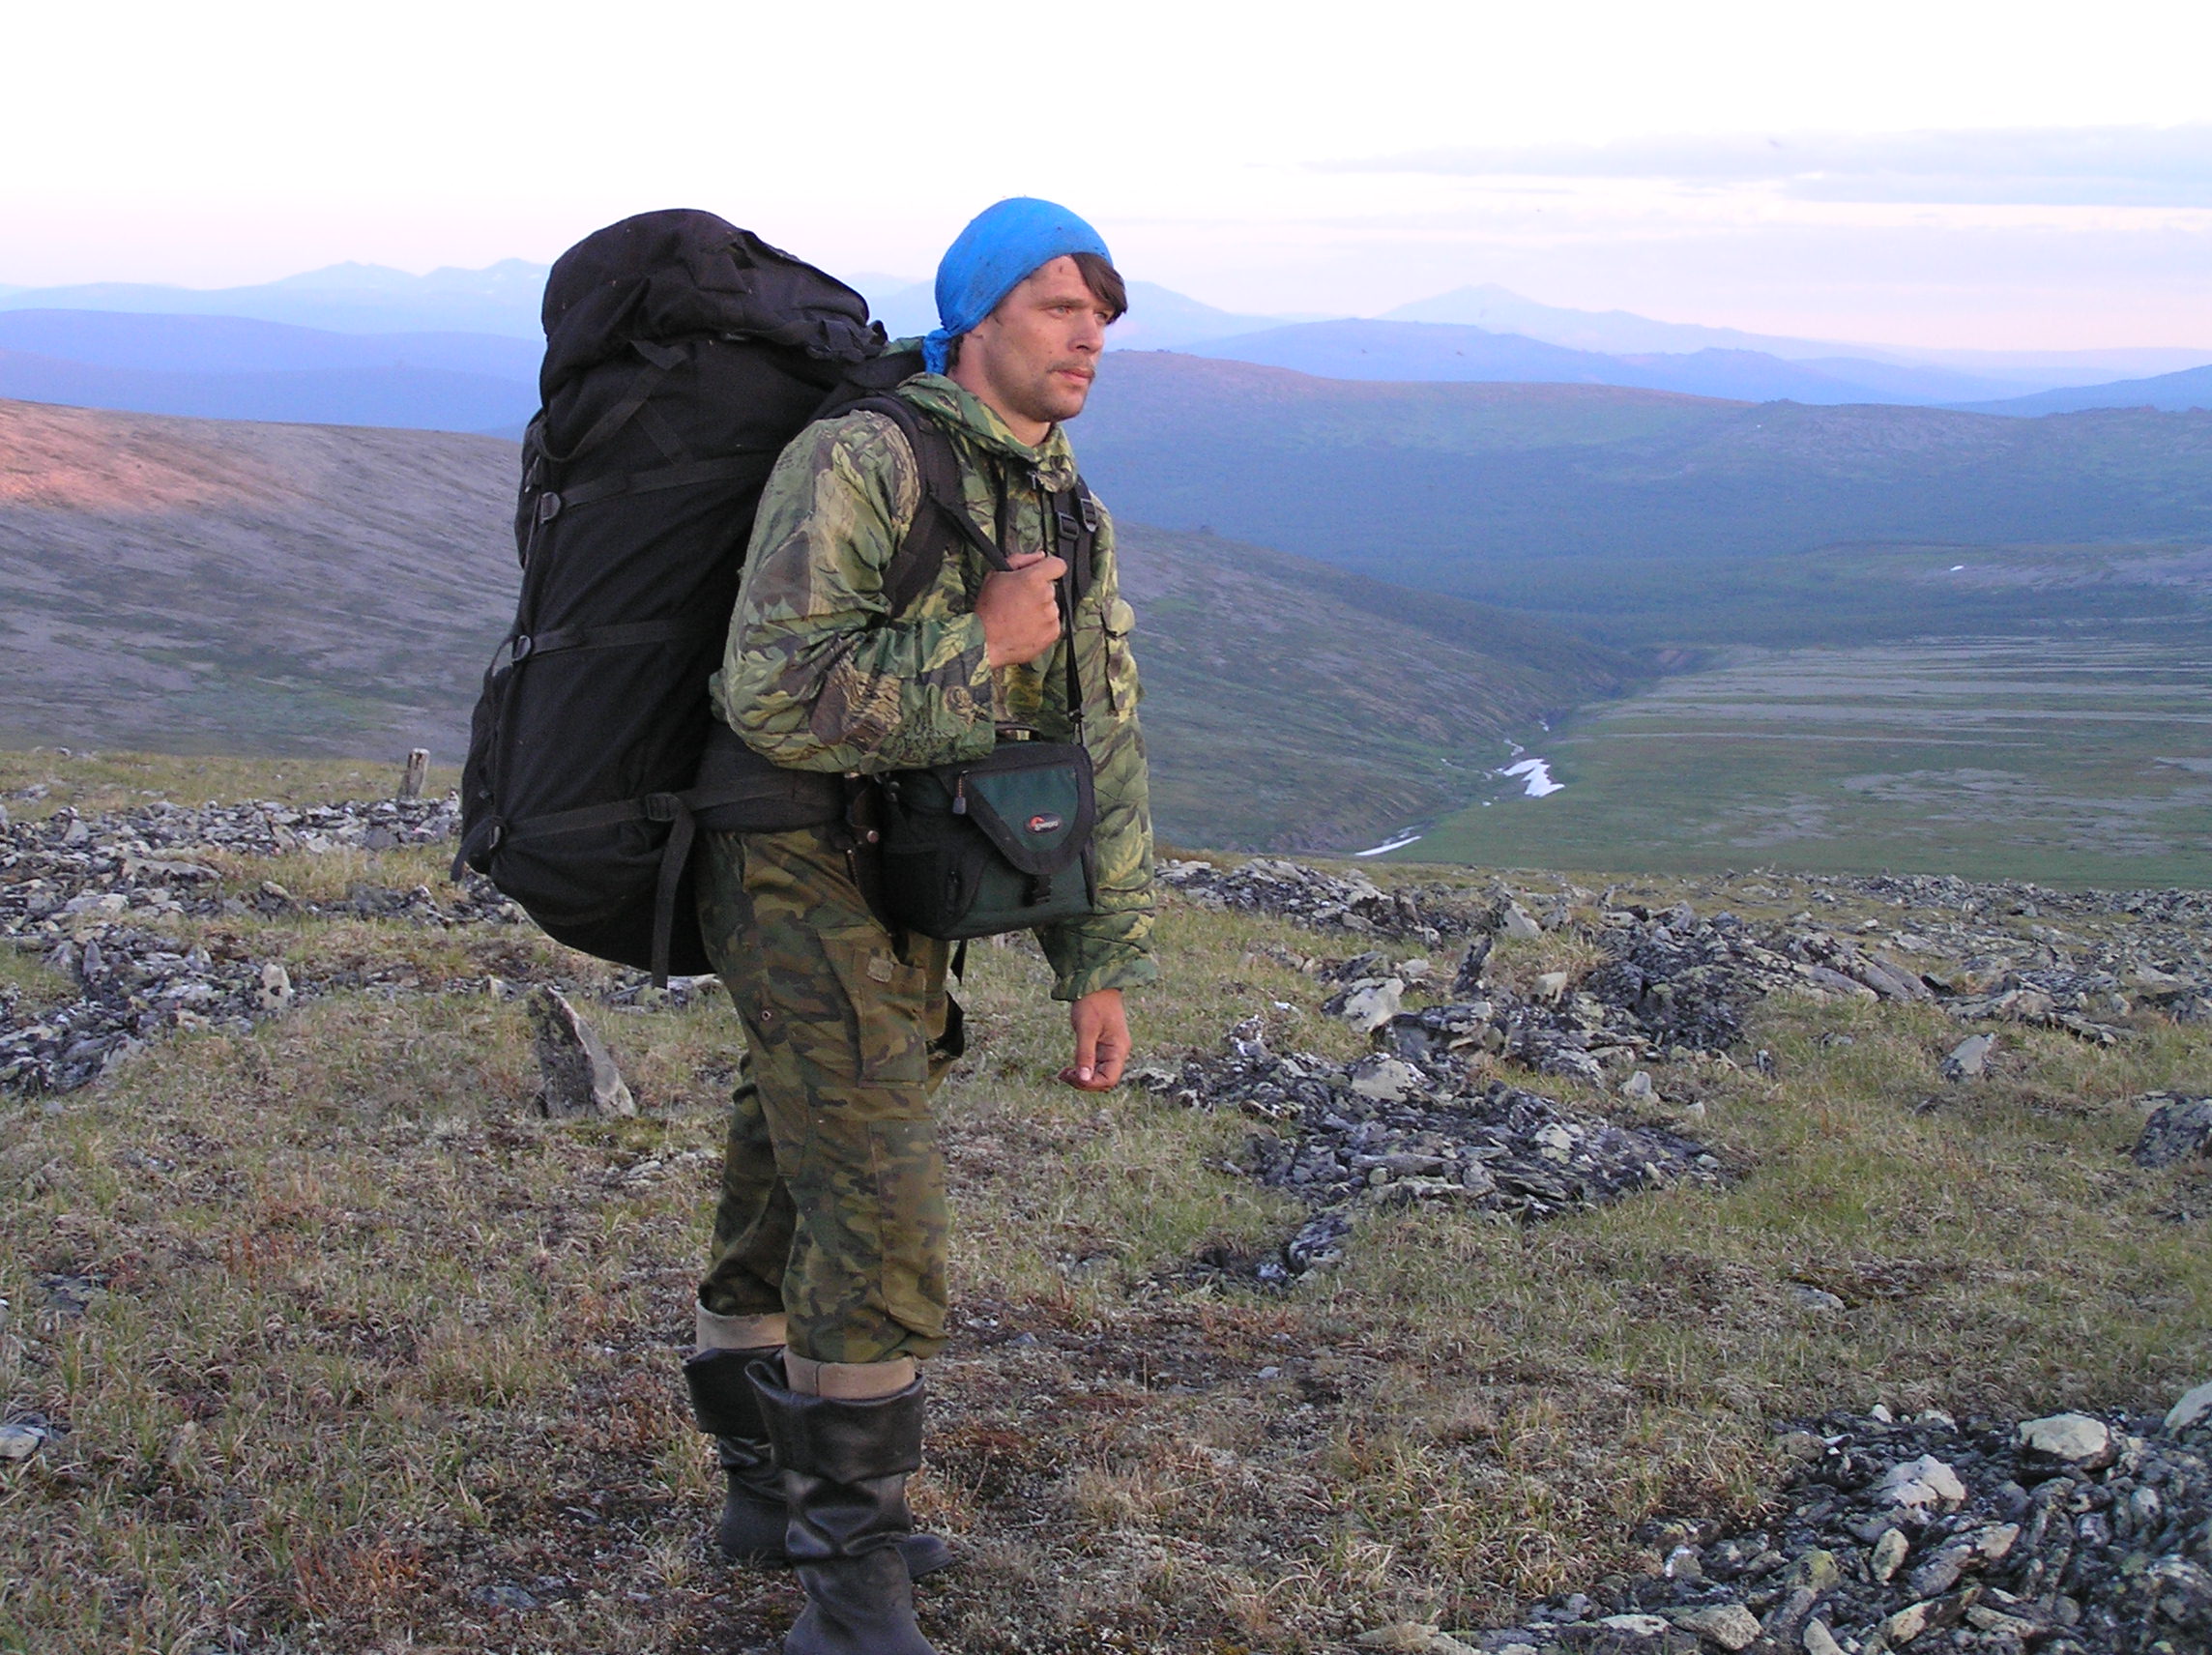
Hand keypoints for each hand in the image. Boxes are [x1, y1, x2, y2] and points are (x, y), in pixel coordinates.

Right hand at [975, 551, 1067, 667]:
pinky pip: (1052, 623)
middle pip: (1051, 588)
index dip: (1050, 567)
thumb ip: (1021, 560)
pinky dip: (1042, 625)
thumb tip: (1040, 556)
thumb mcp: (996, 574)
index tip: (1044, 574)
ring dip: (1040, 609)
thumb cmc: (988, 609)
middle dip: (1038, 591)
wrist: (985, 641)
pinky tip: (1025, 627)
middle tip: (1020, 600)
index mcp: (1033, 579)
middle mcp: (1045, 596)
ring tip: (1020, 616)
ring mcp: (1051, 615)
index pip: (1058, 565)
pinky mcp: (1053, 632)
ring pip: (1051, 606)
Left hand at [1060, 989, 1128, 1090]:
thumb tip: (1083, 1079)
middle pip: (1104, 1080)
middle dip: (1084, 1082)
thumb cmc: (1092, 1003)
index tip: (1072, 1076)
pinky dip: (1083, 1069)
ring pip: (1099, 1074)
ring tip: (1064, 1073)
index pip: (1109, 1079)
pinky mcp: (1103, 1045)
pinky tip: (1069, 1068)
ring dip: (1082, 1078)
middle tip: (1063, 1075)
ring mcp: (1111, 1049)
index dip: (1090, 1084)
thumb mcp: (1086, 1029)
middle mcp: (1117, 1052)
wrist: (1095, 982)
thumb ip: (1085, 1055)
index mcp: (1118, 1049)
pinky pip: (1095, 1065)